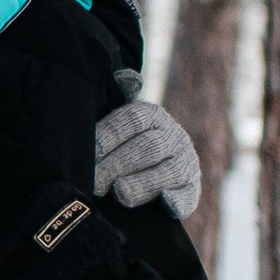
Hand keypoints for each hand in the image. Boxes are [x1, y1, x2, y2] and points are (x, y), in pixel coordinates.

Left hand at [93, 93, 202, 221]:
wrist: (151, 166)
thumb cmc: (123, 142)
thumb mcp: (118, 119)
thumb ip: (119, 98)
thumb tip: (124, 76)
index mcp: (152, 115)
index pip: (131, 120)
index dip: (109, 135)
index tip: (88, 152)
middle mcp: (173, 135)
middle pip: (147, 147)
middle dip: (118, 165)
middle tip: (95, 182)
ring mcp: (185, 162)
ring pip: (168, 171)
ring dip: (143, 183)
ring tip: (120, 193)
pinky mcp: (192, 189)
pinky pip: (189, 195)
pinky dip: (179, 200)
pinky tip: (167, 203)